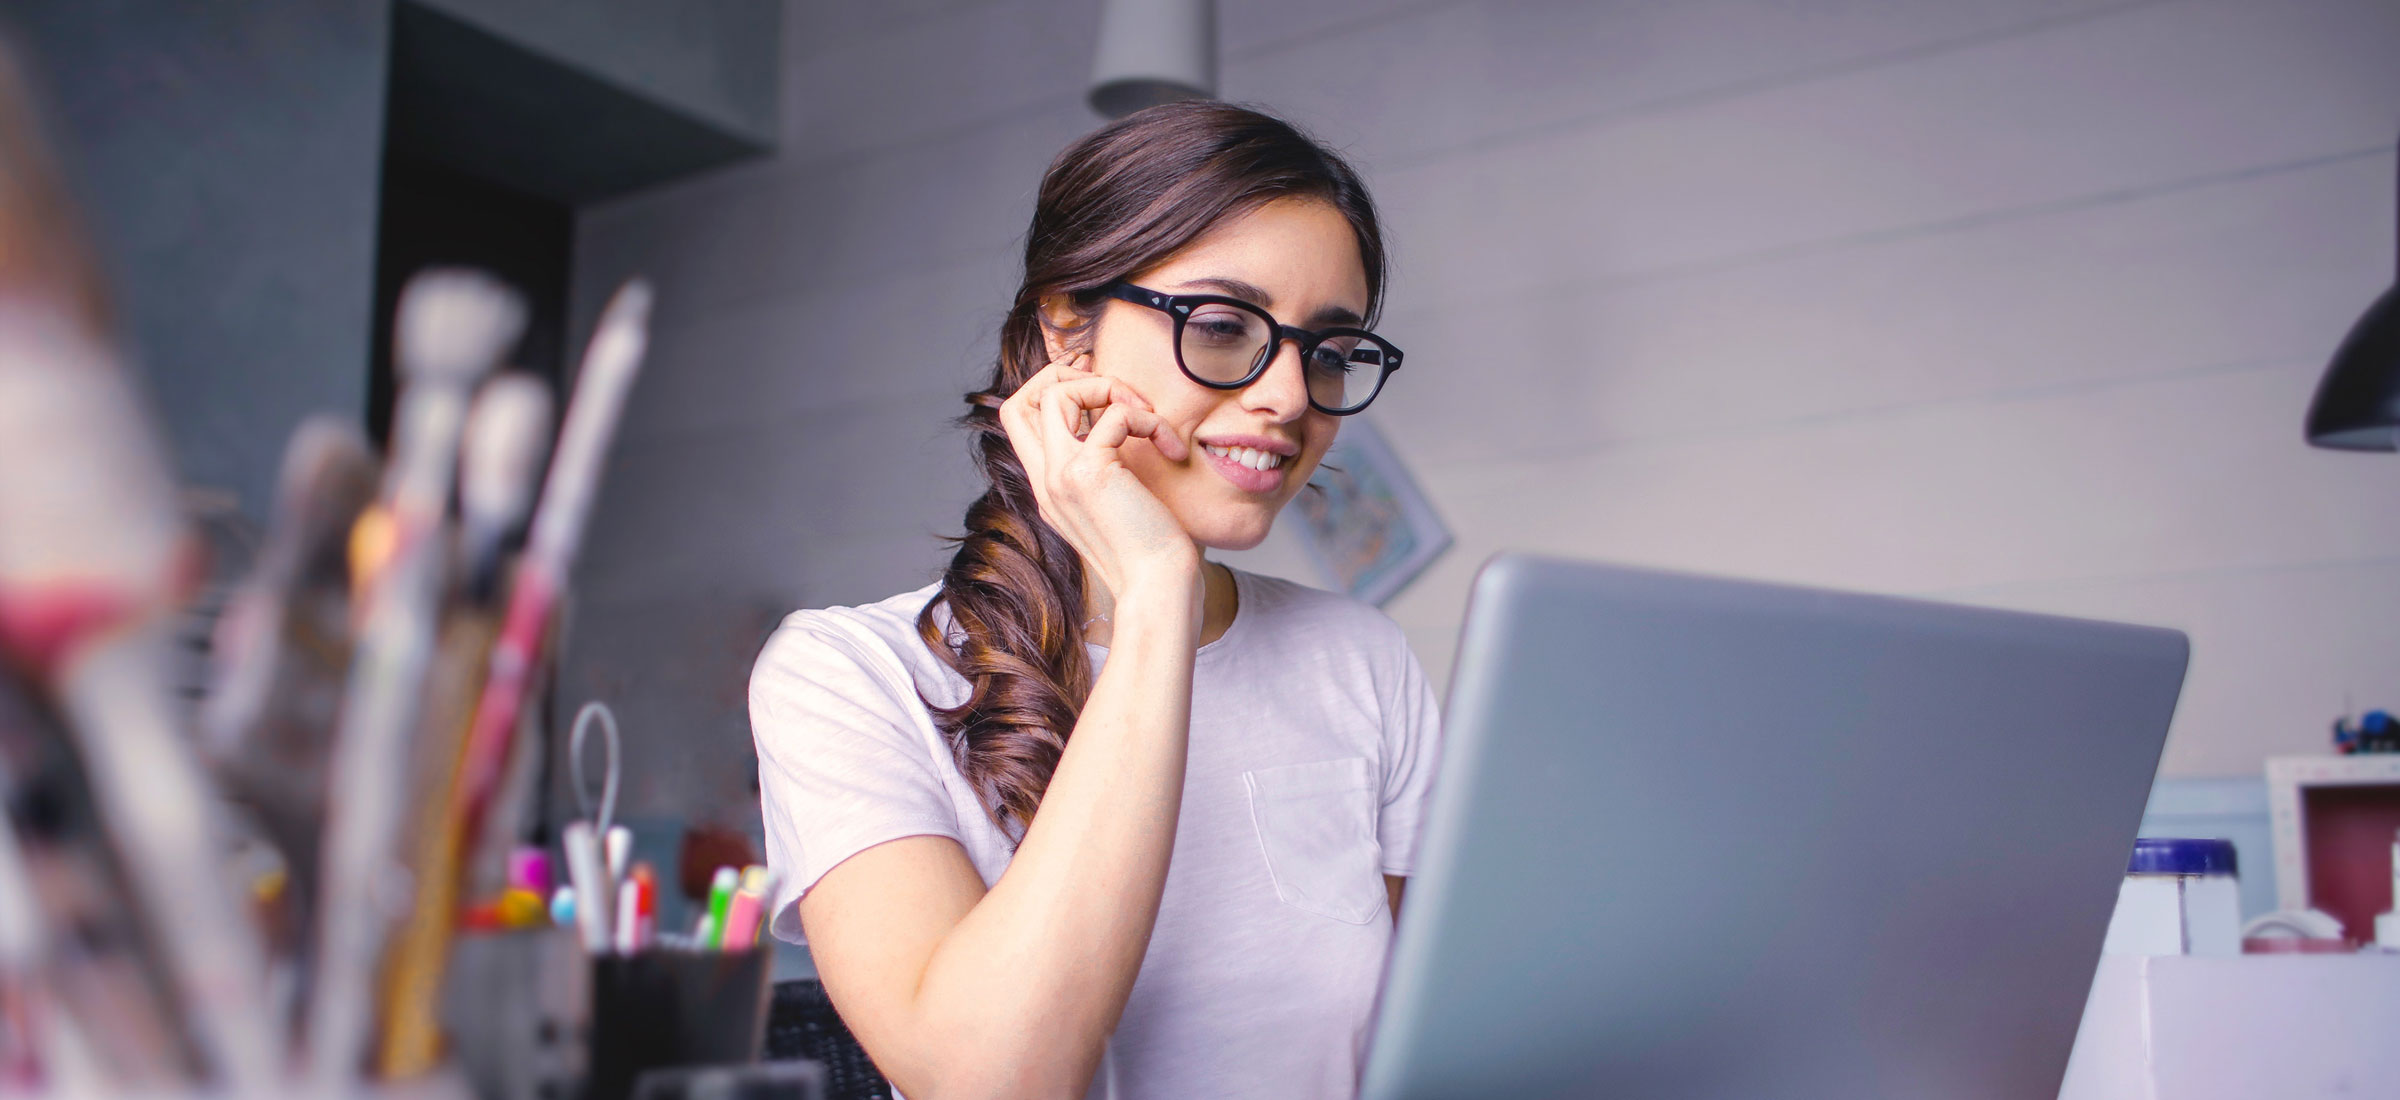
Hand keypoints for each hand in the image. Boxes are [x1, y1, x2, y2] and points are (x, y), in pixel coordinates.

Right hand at [999, 350, 1198, 607]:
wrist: (1159, 588)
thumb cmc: (1153, 551)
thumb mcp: (1119, 503)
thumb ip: (1106, 470)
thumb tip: (1120, 427)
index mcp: (1049, 487)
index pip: (1019, 421)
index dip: (1053, 391)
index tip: (1102, 394)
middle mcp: (1047, 481)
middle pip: (1021, 400)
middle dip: (1069, 377)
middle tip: (1117, 395)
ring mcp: (1062, 477)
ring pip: (1053, 394)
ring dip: (1107, 388)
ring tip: (1144, 415)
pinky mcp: (1091, 474)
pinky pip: (1113, 413)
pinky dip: (1147, 418)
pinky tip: (1169, 446)